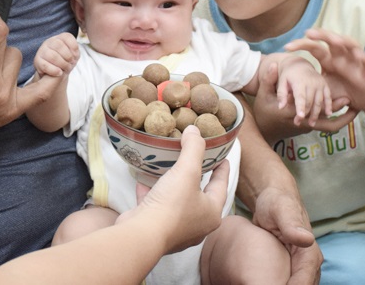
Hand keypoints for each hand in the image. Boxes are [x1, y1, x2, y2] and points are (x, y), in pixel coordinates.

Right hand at [34, 32, 78, 77]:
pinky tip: (59, 73)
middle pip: (59, 45)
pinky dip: (54, 70)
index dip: (74, 47)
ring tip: (66, 69)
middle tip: (71, 64)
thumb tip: (73, 55)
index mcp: (60, 38)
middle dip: (68, 56)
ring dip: (62, 64)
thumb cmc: (66, 61)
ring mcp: (42, 50)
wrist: (55, 72)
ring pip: (52, 56)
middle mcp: (50, 41)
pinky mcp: (37, 60)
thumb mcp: (74, 56)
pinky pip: (45, 65)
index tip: (75, 56)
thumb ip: (75, 53)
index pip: (67, 37)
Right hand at [119, 125, 229, 253]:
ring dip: (174, 186)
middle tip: (197, 161)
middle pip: (201, 194)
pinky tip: (143, 182)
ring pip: (178, 202)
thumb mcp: (186, 171)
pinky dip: (152, 194)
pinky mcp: (157, 230)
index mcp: (212, 213)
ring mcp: (176, 230)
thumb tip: (194, 130)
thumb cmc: (171, 205)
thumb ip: (193, 148)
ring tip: (170, 169)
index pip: (221, 185)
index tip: (222, 157)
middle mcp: (198, 224)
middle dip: (198, 178)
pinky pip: (157, 208)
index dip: (222, 169)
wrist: (142, 235)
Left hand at [252, 186, 322, 284]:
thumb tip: (307, 239)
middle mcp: (309, 264)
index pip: (303, 283)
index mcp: (310, 254)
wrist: (273, 200)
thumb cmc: (276, 203)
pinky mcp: (290, 269)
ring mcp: (300, 268)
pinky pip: (285, 284)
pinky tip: (259, 284)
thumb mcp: (281, 210)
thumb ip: (291, 225)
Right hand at [254, 64, 356, 142]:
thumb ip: (268, 80)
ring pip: (328, 126)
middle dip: (343, 116)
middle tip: (358, 107)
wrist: (263, 128)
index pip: (315, 110)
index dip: (332, 107)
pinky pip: (325, 125)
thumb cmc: (263, 110)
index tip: (346, 98)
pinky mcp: (308, 126)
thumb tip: (273, 66)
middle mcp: (301, 122)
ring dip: (343, 120)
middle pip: (327, 123)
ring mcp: (306, 126)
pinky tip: (346, 112)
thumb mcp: (263, 94)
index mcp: (291, 112)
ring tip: (356, 110)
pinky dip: (336, 120)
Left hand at [285, 28, 364, 113]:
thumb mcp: (320, 87)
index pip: (313, 47)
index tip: (286, 47)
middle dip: (321, 35)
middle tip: (308, 33)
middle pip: (331, 40)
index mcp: (328, 58)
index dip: (301, 45)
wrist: (360, 100)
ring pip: (351, 44)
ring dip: (343, 40)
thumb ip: (306, 86)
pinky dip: (364, 57)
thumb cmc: (338, 91)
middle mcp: (341, 56)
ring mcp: (354, 61)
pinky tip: (357, 55)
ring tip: (333, 40)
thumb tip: (284, 93)